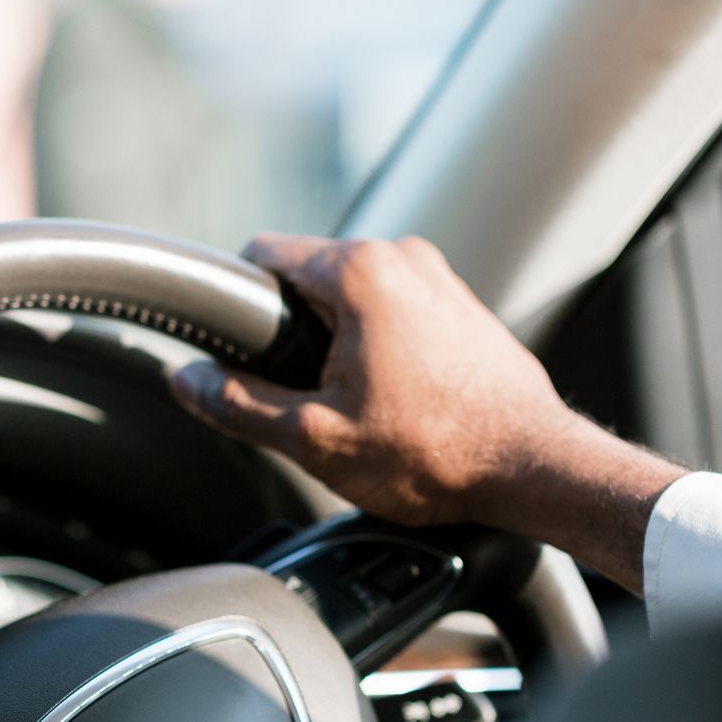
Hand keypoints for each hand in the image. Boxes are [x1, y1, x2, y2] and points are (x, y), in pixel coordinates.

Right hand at [172, 235, 583, 526]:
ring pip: (352, 296)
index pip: (262, 254)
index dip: (237, 304)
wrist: (534, 467)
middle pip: (308, 276)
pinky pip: (394, 310)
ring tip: (352, 403)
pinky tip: (391, 400)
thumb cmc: (436, 452)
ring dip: (336, 340)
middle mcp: (402, 257)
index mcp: (358, 272)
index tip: (235, 350)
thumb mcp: (314, 438)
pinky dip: (377, 345)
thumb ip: (239, 404)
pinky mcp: (462, 305)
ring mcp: (439, 277)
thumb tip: (187, 382)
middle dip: (292, 331)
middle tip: (299, 395)